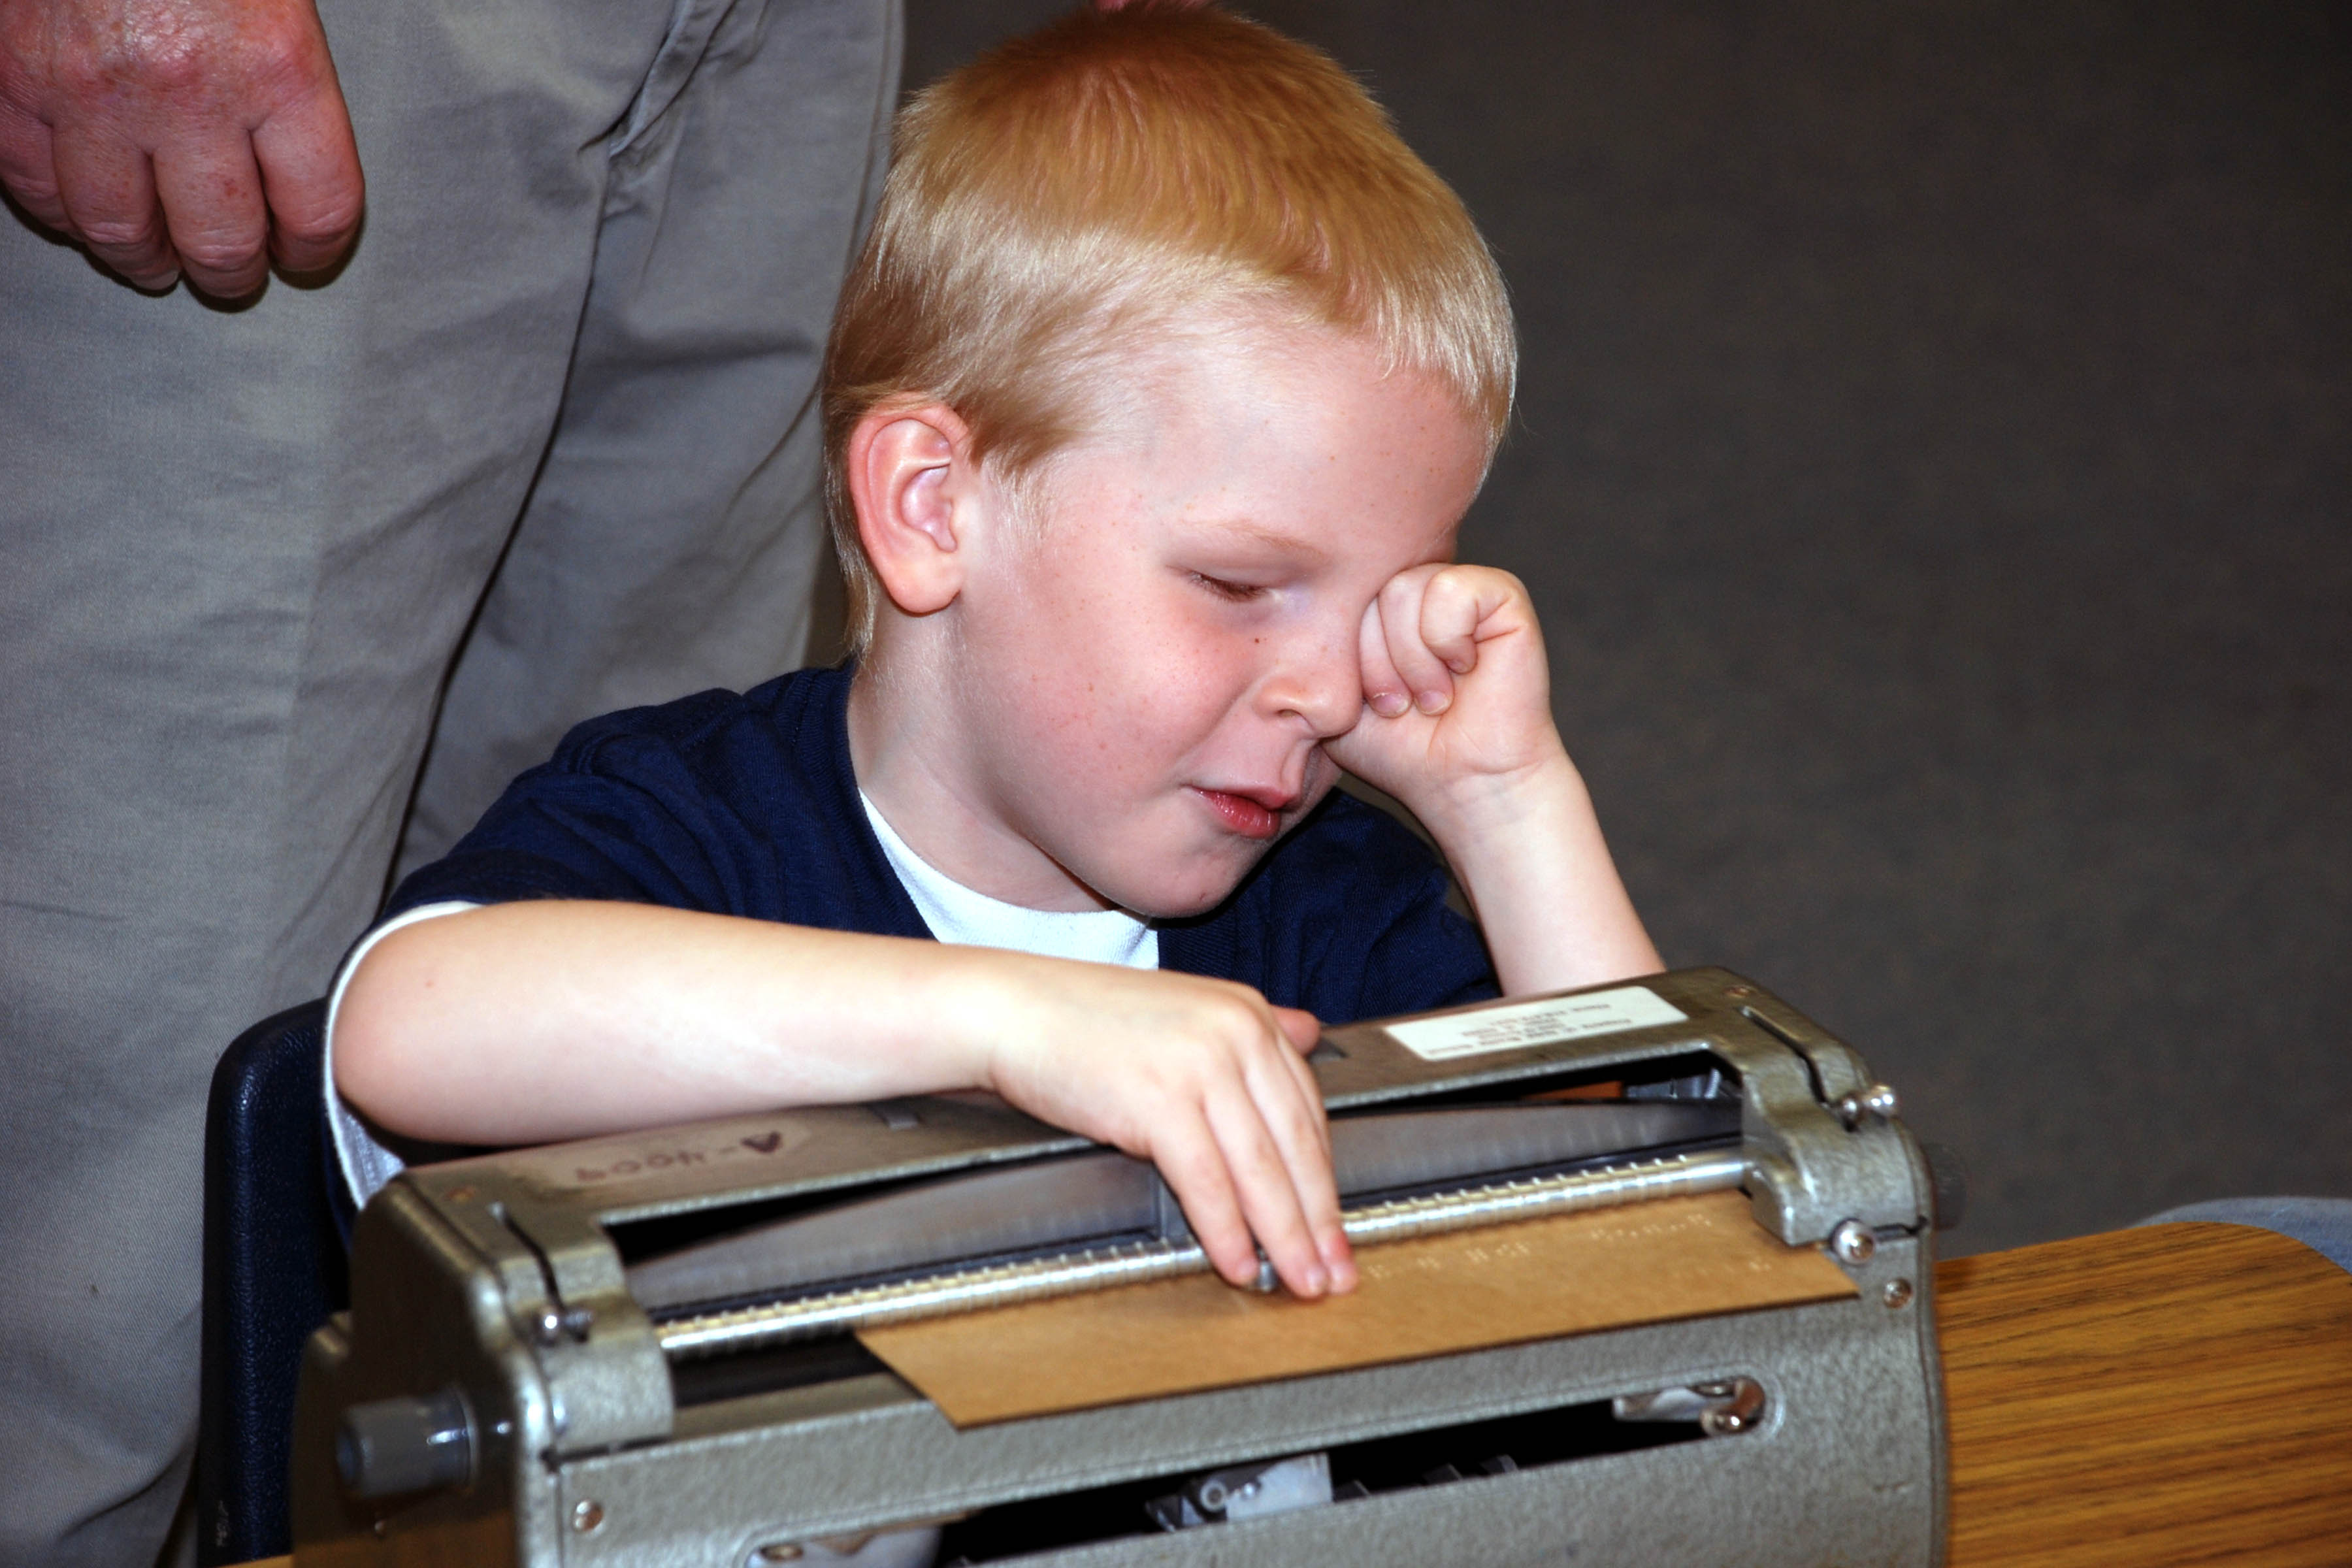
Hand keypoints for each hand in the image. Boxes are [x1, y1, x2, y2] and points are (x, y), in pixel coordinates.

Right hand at [0, 0, 362, 296]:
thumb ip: (284, 72)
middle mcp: (186, 91)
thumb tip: (289, 162)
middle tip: (230, 276)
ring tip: (154, 260)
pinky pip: (32, 182)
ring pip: (118, 229)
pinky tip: (80, 211)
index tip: (304, 256)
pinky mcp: (9, 78)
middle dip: (230, 273)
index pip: (320, 209)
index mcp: (276, 65)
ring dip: (141, 258)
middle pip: (221, 239)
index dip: (315, 249)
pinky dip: (57, 209)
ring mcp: (89, 91)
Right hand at [977, 960, 1355, 1298]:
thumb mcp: (1185, 1008)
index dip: (1327, 1178)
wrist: (1013, 1011)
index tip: (1338, 1226)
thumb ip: (1249, 1029)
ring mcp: (1200, 1066)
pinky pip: (1207, 1183)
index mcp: (1248, 1013)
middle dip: (1321, 1222)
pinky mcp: (1158, 1101)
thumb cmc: (1086, 1020)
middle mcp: (1235, 1033)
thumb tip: (1311, 1033)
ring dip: (1285, 1238)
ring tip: (1299, 1281)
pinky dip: (1226, 1232)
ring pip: (1261, 1171)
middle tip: (1338, 1274)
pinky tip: (1237, 1264)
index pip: (1307, 1110)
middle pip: (1296, 1146)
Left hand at [1326, 565, 1663, 993]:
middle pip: (1366, 591)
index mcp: (1376, 605)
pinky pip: (1451, 591)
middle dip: (1374, 664)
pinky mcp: (1500, 594)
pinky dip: (1448, 642)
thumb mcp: (1330, 699)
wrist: (1463, 785)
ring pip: (1404, 590)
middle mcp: (1416, 587)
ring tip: (1435, 698)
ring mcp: (1458, 587)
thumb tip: (1261, 599)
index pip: (1335, 597)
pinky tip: (1466, 670)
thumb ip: (1305, 650)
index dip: (1349, 661)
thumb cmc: (1399, 749)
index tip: (1372, 706)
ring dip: (1411, 662)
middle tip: (1402, 706)